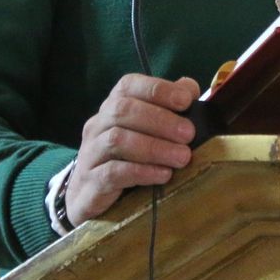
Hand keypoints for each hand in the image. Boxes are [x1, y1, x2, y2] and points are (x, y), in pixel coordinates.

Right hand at [65, 73, 198, 225]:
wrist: (90, 194)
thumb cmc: (128, 157)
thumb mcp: (147, 130)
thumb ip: (169, 107)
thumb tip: (190, 88)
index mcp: (112, 105)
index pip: (129, 85)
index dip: (158, 89)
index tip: (186, 101)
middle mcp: (97, 124)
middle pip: (123, 111)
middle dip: (160, 120)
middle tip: (189, 134)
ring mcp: (90, 152)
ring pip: (117, 140)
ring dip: (154, 147)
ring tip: (182, 157)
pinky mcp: (90, 181)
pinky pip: (112, 172)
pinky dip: (141, 171)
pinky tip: (163, 174)